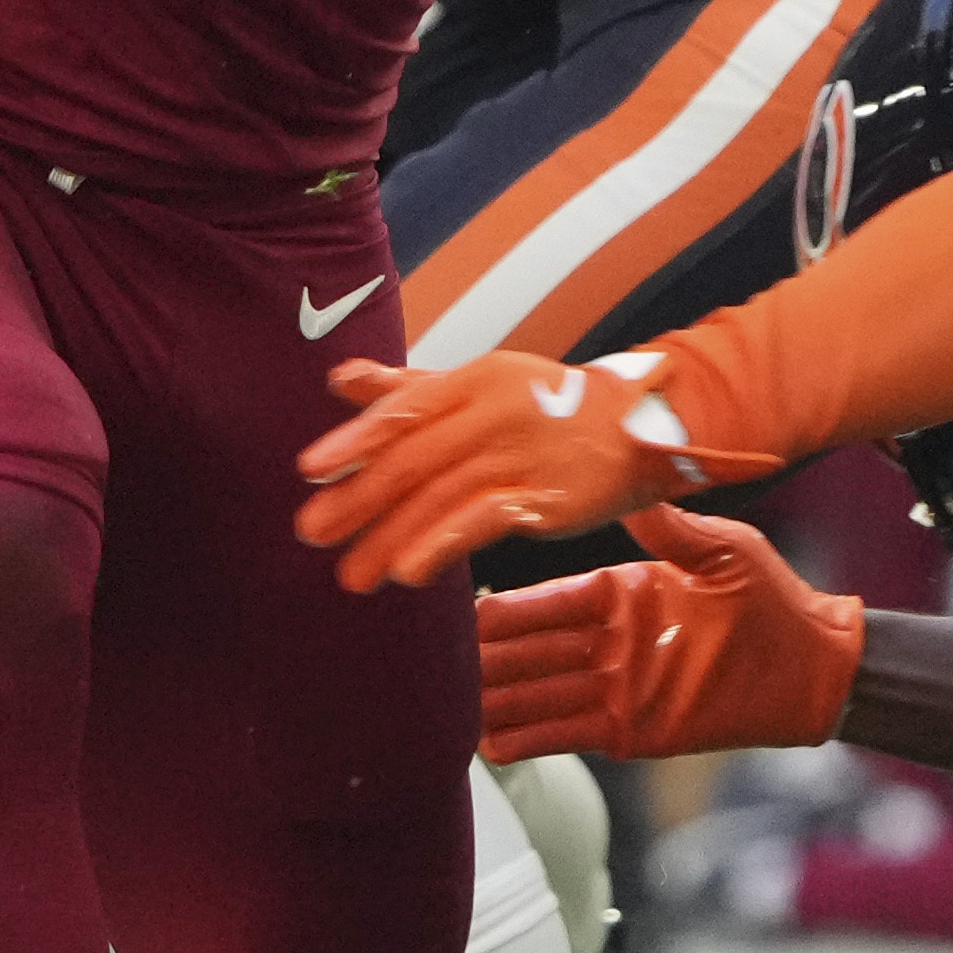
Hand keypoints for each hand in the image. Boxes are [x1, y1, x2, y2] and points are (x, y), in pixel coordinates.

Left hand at [293, 349, 776, 593]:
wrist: (642, 425)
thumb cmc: (550, 405)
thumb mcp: (480, 382)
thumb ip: (408, 387)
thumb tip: (339, 379)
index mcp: (475, 379)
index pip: (405, 409)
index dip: (355, 440)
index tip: (310, 471)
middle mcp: (496, 412)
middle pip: (414, 459)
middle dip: (359, 500)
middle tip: (313, 533)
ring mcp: (523, 455)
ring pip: (441, 498)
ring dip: (390, 538)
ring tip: (352, 574)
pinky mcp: (547, 498)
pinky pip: (484, 522)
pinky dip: (442, 545)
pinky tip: (409, 571)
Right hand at [473, 509, 864, 761]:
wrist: (815, 667)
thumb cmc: (776, 602)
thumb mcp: (724, 552)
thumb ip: (673, 530)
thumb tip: (633, 489)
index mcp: (626, 592)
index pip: (555, 599)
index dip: (515, 608)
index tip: (473, 610)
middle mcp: (612, 639)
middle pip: (536, 647)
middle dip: (493, 654)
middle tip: (445, 658)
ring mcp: (617, 686)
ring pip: (541, 691)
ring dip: (499, 697)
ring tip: (452, 704)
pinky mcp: (629, 729)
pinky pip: (566, 732)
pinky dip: (529, 737)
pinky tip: (491, 740)